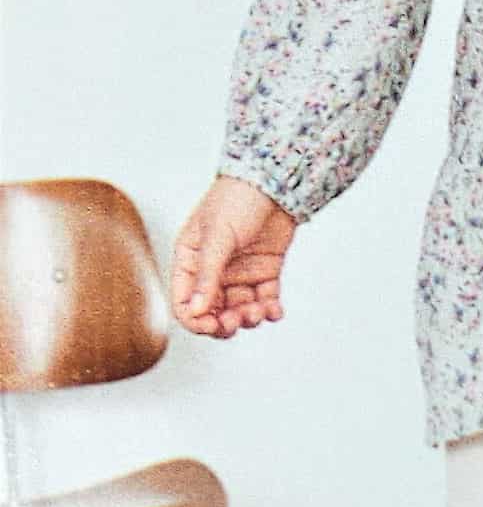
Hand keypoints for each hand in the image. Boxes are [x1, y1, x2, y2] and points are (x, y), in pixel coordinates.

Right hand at [171, 176, 299, 336]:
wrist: (275, 181)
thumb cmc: (236, 198)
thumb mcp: (218, 236)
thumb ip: (208, 275)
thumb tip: (197, 311)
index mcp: (191, 261)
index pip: (184, 302)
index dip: (195, 320)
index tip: (212, 325)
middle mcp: (213, 272)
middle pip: (212, 313)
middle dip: (225, 323)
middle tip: (238, 320)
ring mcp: (240, 273)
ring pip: (239, 310)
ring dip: (249, 318)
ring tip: (260, 311)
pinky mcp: (265, 273)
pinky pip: (264, 301)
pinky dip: (270, 311)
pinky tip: (275, 311)